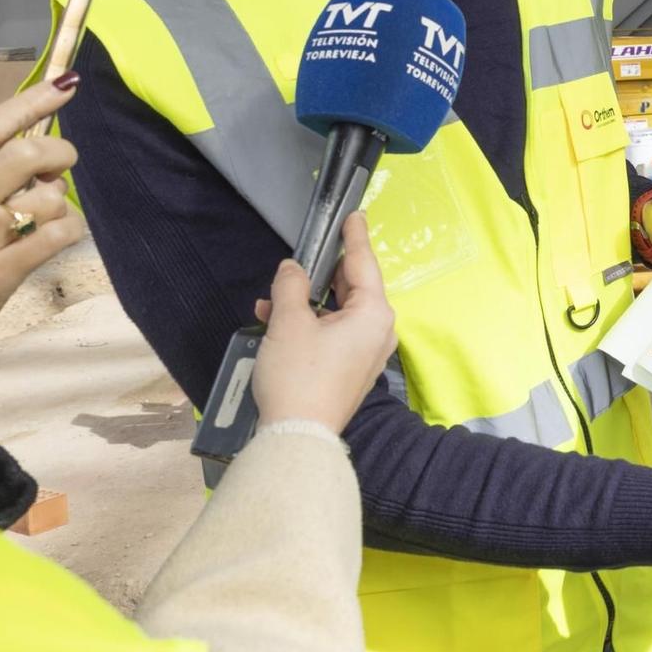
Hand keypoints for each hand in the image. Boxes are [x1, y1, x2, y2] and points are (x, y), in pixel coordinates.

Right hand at [0, 78, 84, 398]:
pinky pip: (54, 236)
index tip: (66, 84)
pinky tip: (59, 238)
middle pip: (22, 154)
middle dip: (60, 151)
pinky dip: (70, 231)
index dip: (30, 102)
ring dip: (62, 200)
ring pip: (44, 196)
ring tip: (49, 215)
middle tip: (64, 164)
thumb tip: (33, 151)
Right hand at [250, 214, 396, 433]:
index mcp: (373, 314)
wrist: (298, 436)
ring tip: (273, 299)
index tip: (354, 215)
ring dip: (306, 303)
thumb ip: (291, 286)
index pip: (363, 263)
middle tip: (302, 258)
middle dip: (320, 276)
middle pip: (351, 288)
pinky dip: (308, 324)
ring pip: (337, 312)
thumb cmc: (298, 377)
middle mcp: (378, 331)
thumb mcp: (288, 323)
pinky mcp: (351, 369)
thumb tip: (293, 269)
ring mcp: (366, 352)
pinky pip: (333, 333)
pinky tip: (276, 322)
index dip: (355, 237)